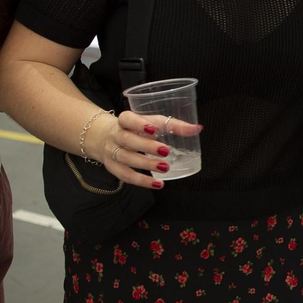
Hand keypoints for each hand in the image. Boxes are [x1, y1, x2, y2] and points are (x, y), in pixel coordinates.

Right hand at [86, 110, 200, 189]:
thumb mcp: (152, 122)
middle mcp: (116, 135)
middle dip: (147, 146)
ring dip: (146, 164)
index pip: (127, 119)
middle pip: (128, 140)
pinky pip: (125, 175)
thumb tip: (197, 129)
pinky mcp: (113, 167)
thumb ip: (174, 126)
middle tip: (166, 151)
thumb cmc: (135, 128)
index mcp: (124, 120)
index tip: (153, 129)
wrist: (105, 137)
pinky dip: (142, 181)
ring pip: (126, 158)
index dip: (138, 124)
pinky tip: (157, 184)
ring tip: (165, 167)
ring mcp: (112, 152)